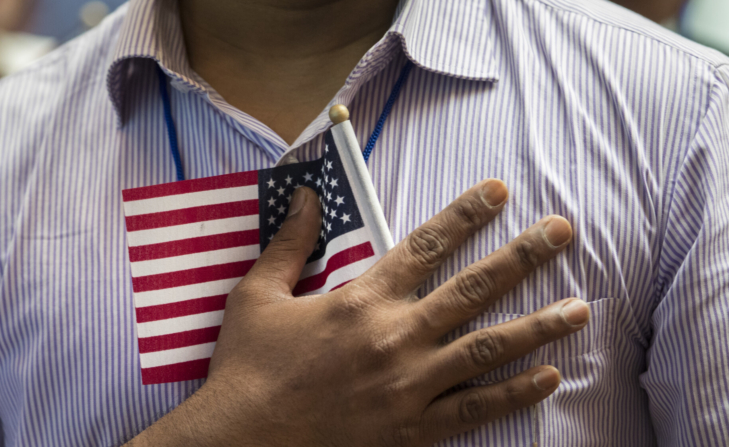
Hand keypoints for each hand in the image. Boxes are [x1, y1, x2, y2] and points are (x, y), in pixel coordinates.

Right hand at [127, 179, 587, 446]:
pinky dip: (515, 393)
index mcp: (360, 299)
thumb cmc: (248, 367)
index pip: (424, 245)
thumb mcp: (258, 295)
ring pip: (487, 347)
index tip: (498, 192)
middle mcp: (395, 336)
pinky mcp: (413, 429)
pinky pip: (475, 409)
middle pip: (473, 288)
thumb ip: (289, 243)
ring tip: (580, 307)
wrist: (243, 441)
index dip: (464, 214)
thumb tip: (304, 195)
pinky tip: (549, 376)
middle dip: (523, 255)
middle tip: (563, 231)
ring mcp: (410, 385)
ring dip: (538, 325)